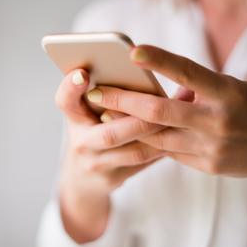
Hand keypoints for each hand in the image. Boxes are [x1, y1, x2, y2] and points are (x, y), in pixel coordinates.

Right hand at [54, 69, 163, 242]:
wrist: (82, 177)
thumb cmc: (92, 130)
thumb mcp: (89, 112)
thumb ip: (106, 93)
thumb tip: (142, 67)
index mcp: (73, 118)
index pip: (65, 101)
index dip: (71, 88)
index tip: (83, 73)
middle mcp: (81, 142)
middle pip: (110, 134)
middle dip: (141, 120)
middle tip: (165, 102)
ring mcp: (96, 164)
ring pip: (135, 151)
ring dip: (161, 134)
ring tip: (181, 116)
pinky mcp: (112, 179)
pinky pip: (144, 162)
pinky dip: (163, 147)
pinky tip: (180, 134)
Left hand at [86, 44, 246, 246]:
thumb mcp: (236, 90)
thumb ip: (201, 89)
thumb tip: (166, 90)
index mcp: (228, 93)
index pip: (189, 72)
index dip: (160, 61)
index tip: (133, 52)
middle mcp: (217, 121)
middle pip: (160, 111)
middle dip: (123, 100)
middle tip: (95, 92)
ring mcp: (210, 147)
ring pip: (156, 136)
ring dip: (127, 124)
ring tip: (103, 112)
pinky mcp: (205, 166)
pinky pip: (169, 152)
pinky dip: (150, 140)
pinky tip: (132, 132)